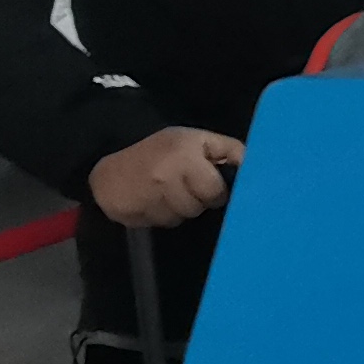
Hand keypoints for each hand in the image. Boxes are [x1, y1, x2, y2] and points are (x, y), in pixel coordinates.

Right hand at [91, 126, 243, 227]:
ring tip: (165, 192)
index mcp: (186, 159)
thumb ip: (229, 151)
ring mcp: (144, 199)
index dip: (215, 191)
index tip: (207, 183)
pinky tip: (149, 199)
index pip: (215, 193)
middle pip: (195, 209)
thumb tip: (255, 168)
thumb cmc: (164, 146)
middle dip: (195, 200)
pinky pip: (154, 224)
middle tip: (184, 186)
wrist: (108, 148)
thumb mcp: (198, 139)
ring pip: (175, 220)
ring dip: (175, 210)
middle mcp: (164, 180)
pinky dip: (155, 215)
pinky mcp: (128, 214)